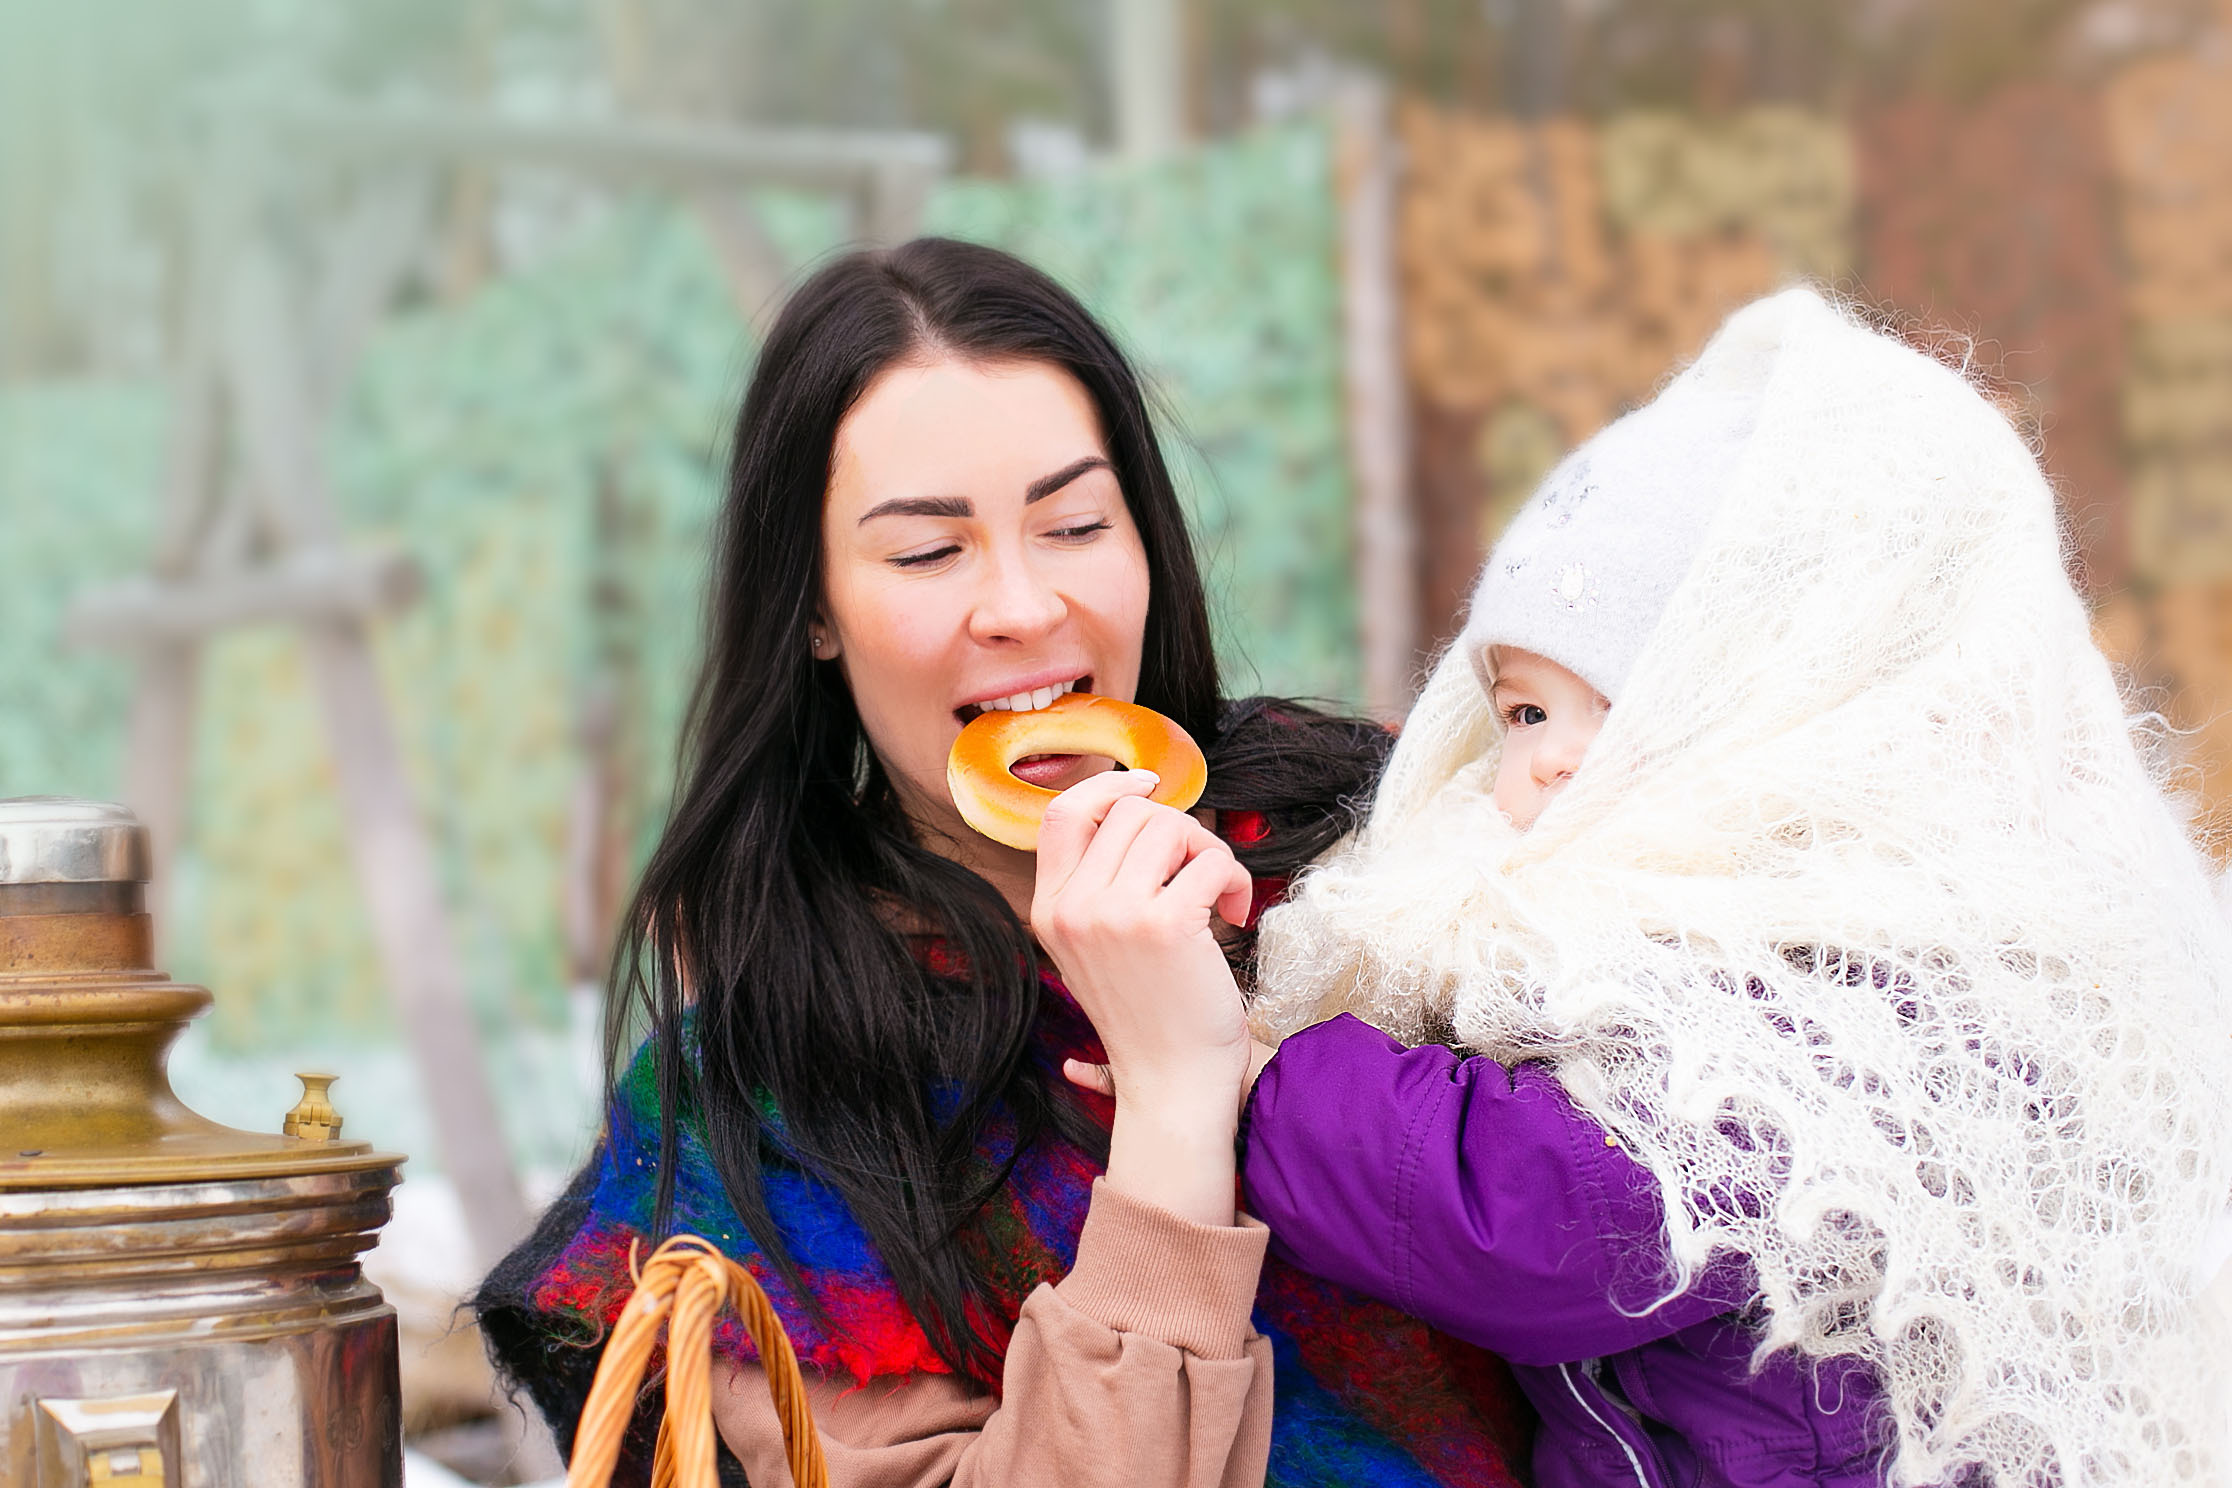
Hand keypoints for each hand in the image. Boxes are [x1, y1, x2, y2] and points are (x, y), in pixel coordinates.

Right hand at [1032, 769, 1254, 1223]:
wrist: (1171, 1083)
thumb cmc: (1150, 1014)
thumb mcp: (1097, 947)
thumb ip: (1100, 885)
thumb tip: (1140, 808)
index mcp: (1049, 909)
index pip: (1062, 814)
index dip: (1107, 786)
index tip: (1151, 784)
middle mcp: (1072, 907)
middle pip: (1131, 813)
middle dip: (1181, 830)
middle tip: (1204, 871)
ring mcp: (1114, 914)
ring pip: (1172, 826)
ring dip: (1210, 850)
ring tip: (1220, 892)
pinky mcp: (1163, 924)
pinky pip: (1211, 859)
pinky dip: (1235, 877)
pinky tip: (1236, 911)